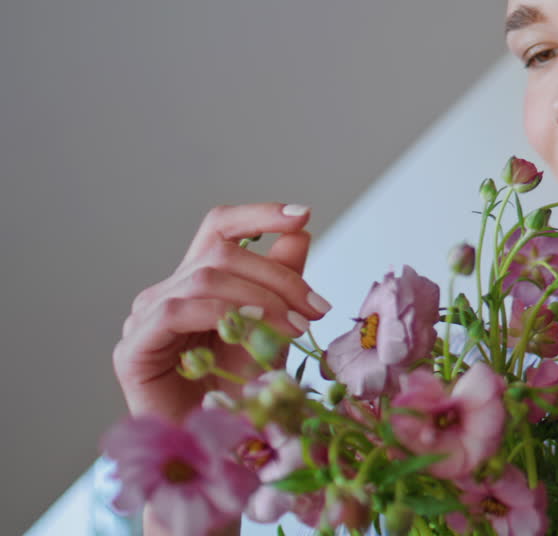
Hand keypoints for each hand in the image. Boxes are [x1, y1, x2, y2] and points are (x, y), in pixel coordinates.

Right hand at [113, 203, 330, 423]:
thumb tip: (300, 232)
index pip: (220, 229)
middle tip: (316, 308)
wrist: (215, 451)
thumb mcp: (274, 330)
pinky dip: (224, 314)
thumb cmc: (242, 392)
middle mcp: (168, 292)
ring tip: (297, 327)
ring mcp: (145, 318)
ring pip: (205, 277)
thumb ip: (282, 282)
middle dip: (278, 275)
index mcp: (199, 282)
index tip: (301, 214)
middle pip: (221, 252)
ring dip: (261, 298)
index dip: (258, 215)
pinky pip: (177, 310)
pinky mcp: (133, 348)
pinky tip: (257, 332)